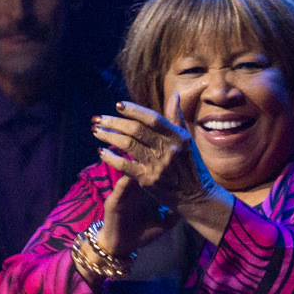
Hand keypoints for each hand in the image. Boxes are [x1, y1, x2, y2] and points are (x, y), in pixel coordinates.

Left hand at [91, 96, 219, 254]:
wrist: (197, 197)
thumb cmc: (191, 166)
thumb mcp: (187, 141)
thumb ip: (177, 119)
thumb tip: (174, 96)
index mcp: (177, 136)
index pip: (152, 118)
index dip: (134, 110)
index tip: (118, 105)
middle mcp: (168, 149)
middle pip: (136, 130)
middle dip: (114, 122)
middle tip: (98, 118)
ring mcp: (158, 165)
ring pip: (128, 145)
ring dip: (108, 136)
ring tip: (96, 130)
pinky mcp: (149, 180)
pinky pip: (125, 166)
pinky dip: (111, 157)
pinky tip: (101, 151)